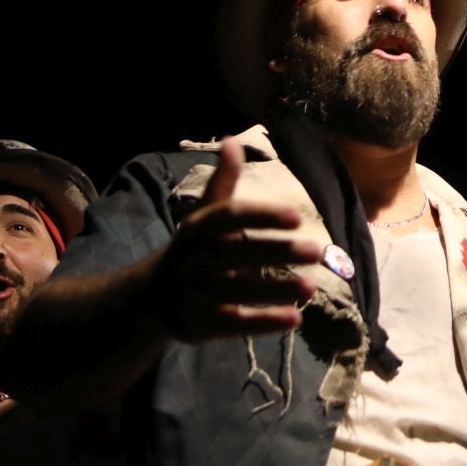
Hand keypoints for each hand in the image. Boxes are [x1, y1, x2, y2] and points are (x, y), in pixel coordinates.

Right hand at [154, 136, 325, 339]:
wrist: (149, 298)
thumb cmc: (190, 251)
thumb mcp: (202, 216)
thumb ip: (222, 182)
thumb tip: (233, 140)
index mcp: (198, 229)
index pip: (229, 216)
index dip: (262, 215)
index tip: (296, 216)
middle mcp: (194, 259)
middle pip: (237, 253)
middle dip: (277, 251)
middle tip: (318, 250)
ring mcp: (194, 294)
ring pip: (237, 291)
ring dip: (275, 289)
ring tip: (312, 286)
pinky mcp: (198, 325)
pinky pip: (232, 324)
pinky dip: (262, 322)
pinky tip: (294, 318)